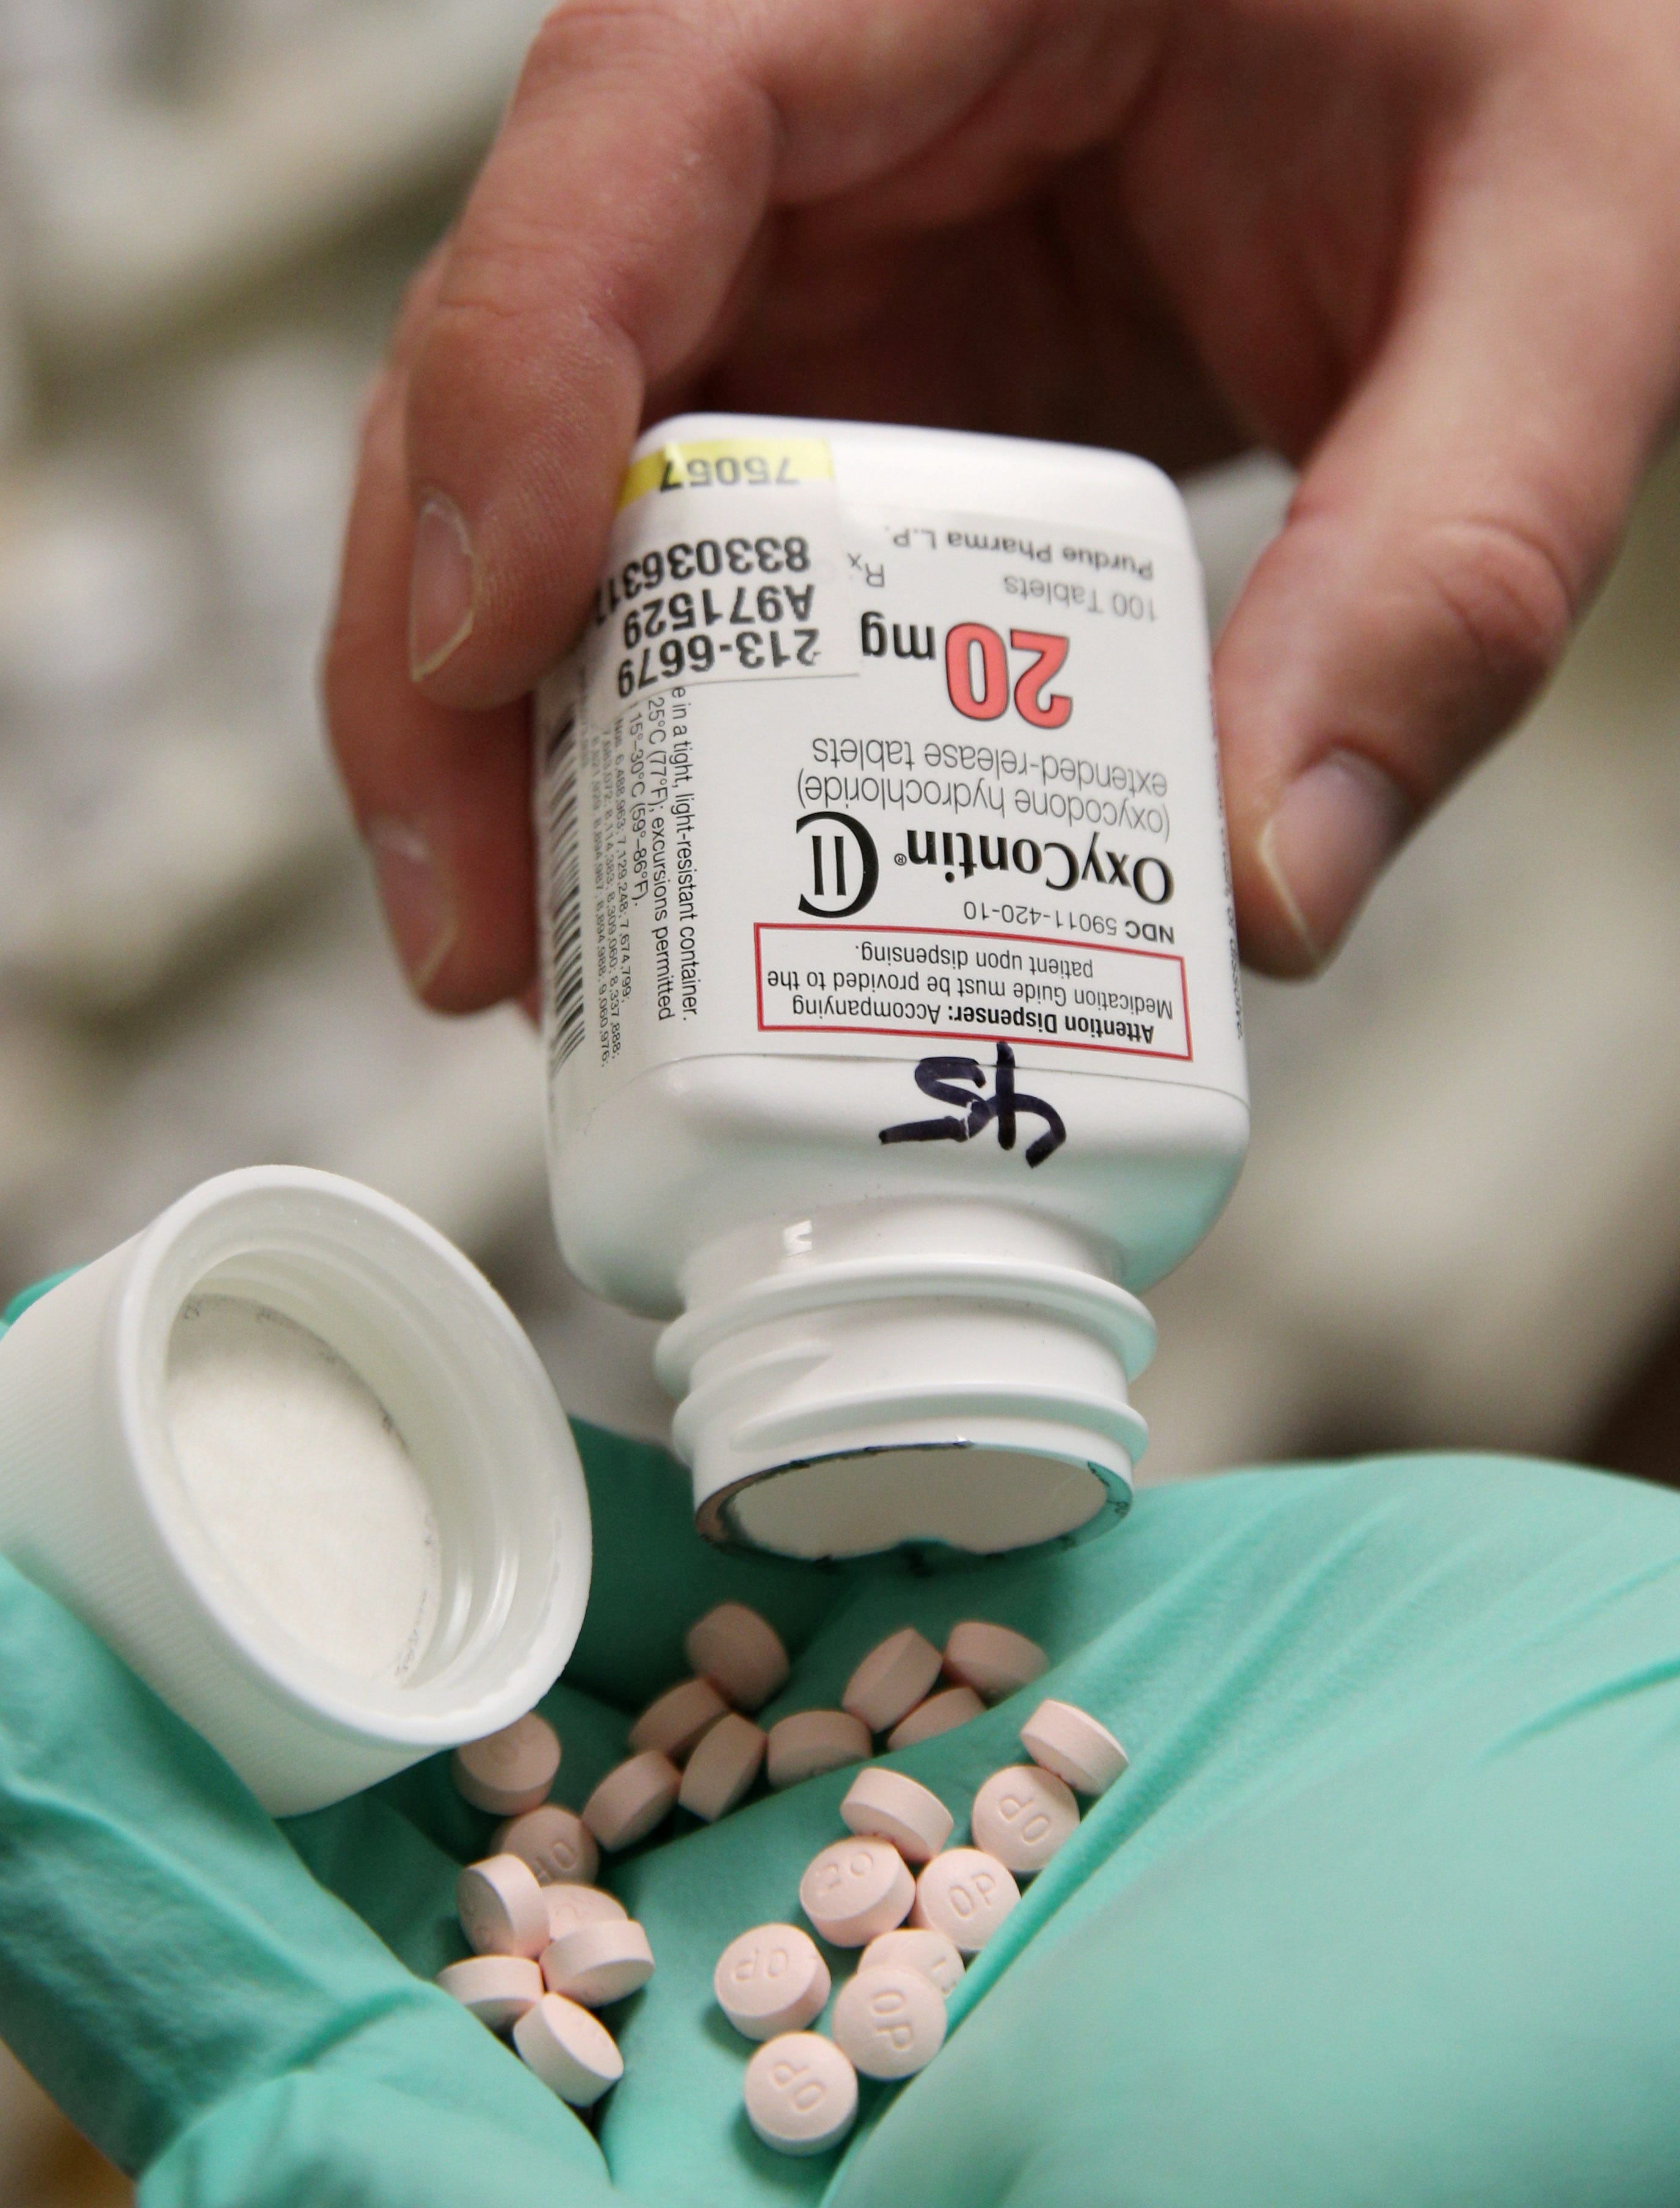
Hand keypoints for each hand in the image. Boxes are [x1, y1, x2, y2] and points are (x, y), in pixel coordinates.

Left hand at [4, 1410, 1678, 2207]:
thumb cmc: (1481, 2107)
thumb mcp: (1095, 2199)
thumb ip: (714, 2202)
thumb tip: (284, 2167)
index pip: (326, 2107)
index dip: (129, 1907)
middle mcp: (773, 2071)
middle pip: (396, 1909)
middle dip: (199, 1738)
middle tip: (46, 1537)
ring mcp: (876, 1864)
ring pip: (545, 1735)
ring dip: (374, 1601)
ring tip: (226, 1446)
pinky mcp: (980, 1702)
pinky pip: (732, 1598)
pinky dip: (591, 1511)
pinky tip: (474, 1412)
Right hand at [324, 0, 1679, 1002]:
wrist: (1517, 27)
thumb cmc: (1540, 36)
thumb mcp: (1563, 263)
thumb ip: (1448, 563)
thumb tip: (1269, 889)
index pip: (636, 127)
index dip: (517, 394)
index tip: (491, 653)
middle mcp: (819, 101)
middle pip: (524, 354)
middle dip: (457, 660)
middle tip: (487, 931)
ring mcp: (816, 252)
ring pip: (569, 482)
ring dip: (529, 734)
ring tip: (553, 961)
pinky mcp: (850, 377)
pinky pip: (697, 550)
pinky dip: (665, 724)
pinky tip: (672, 879)